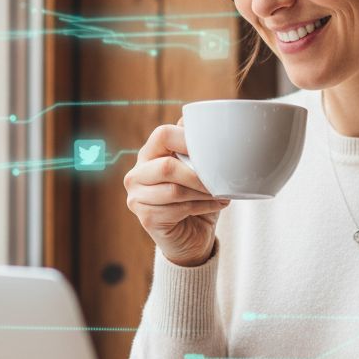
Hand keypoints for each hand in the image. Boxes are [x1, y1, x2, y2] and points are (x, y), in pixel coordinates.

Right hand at [124, 118, 229, 266]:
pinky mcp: (145, 218)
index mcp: (149, 154)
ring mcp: (137, 197)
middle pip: (167, 166)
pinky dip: (202, 206)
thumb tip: (207, 122)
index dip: (188, 139)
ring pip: (175, 190)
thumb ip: (196, 147)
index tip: (212, 150)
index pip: (163, 134)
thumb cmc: (195, 197)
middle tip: (220, 181)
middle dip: (199, 175)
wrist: (191, 236)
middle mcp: (137, 173)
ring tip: (221, 194)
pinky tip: (214, 205)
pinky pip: (178, 209)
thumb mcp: (197, 168)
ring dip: (204, 193)